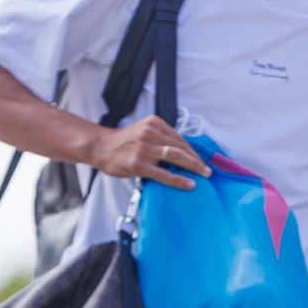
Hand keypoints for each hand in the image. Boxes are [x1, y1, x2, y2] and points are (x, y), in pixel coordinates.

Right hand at [90, 116, 210, 190]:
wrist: (100, 146)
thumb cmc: (124, 142)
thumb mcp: (144, 131)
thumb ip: (161, 138)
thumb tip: (183, 153)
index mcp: (154, 123)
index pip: (180, 138)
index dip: (194, 150)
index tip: (203, 160)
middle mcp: (150, 133)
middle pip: (181, 147)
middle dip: (197, 159)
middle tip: (208, 170)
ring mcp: (143, 149)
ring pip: (175, 157)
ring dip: (193, 167)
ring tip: (204, 175)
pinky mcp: (138, 164)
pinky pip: (163, 174)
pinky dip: (178, 179)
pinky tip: (189, 184)